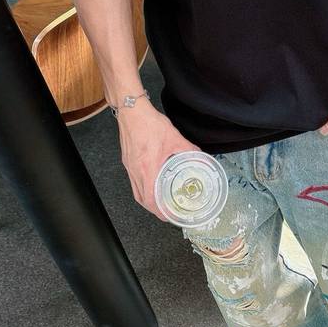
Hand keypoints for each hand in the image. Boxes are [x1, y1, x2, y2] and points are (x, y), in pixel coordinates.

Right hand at [115, 99, 200, 221]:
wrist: (131, 110)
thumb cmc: (148, 123)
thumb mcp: (174, 137)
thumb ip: (188, 149)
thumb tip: (200, 156)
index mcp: (147, 167)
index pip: (149, 199)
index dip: (158, 211)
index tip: (168, 216)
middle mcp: (135, 170)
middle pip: (141, 199)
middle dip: (154, 209)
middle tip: (166, 212)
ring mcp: (129, 166)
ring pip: (136, 191)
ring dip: (147, 201)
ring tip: (158, 203)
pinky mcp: (127, 161)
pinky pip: (133, 181)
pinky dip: (142, 188)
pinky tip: (150, 185)